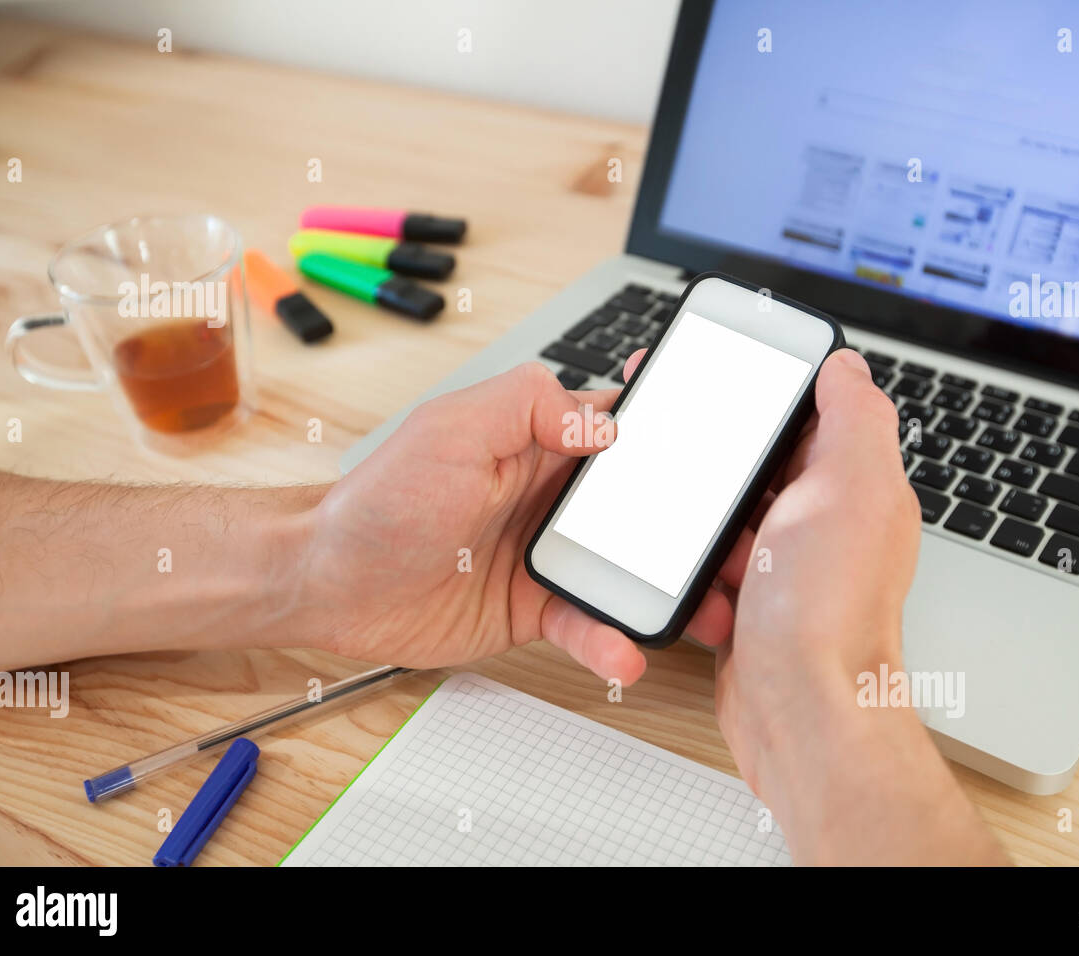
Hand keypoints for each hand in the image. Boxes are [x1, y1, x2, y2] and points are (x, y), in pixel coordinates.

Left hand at [295, 360, 735, 683]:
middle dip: (701, 521)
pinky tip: (622, 653)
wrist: (332, 584)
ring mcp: (553, 552)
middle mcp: (559, 494)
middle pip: (652, 502)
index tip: (735, 444)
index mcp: (546, 440)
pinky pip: (590, 623)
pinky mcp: (539, 607)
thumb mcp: (450, 430)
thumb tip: (604, 417)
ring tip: (711, 611)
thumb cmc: (379, 500)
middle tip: (747, 543)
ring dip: (676, 589)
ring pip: (634, 568)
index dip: (683, 429)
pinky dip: (611, 640)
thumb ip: (527, 407)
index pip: (630, 424)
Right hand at [710, 348, 1004, 863]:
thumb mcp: (851, 486)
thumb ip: (854, 417)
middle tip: (677, 426)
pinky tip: (684, 560)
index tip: (727, 364)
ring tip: (674, 498)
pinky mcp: (751, 602)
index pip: (814, 412)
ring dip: (703, 507)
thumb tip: (846, 364)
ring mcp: (786, 564)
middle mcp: (825, 522)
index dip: (770, 384)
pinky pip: (710, 562)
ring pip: (730, 511)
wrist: (800, 709)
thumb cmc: (829, 610)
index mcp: (854, 483)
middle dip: (721, 447)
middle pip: (763, 461)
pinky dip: (694, 560)